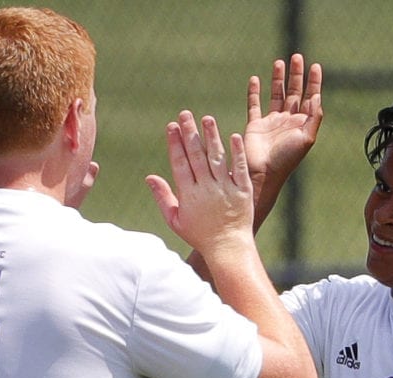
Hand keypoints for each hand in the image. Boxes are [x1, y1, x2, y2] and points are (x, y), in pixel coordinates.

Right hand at [146, 111, 253, 254]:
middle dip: (190, 133)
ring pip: (217, 159)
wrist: (228, 248)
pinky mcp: (243, 191)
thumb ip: (163, 197)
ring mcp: (225, 189)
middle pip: (196, 156)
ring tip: (207, 119)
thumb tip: (149, 177)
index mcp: (188, 195)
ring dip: (211, 137)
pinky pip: (239, 169)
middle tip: (185, 114)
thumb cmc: (200, 235)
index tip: (171, 126)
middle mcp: (206, 189)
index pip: (179, 163)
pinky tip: (233, 136)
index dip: (175, 144)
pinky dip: (237, 153)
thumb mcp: (176, 220)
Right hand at [244, 54, 322, 185]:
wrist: (264, 173)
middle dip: (296, 75)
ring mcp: (271, 122)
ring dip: (278, 79)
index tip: (315, 66)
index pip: (310, 98)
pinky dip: (254, 92)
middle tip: (298, 57)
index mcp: (302, 124)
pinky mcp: (255, 125)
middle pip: (294, 92)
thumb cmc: (287, 159)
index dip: (313, 82)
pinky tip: (256, 79)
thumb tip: (316, 96)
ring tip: (280, 62)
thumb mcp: (306, 138)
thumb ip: (313, 117)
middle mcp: (288, 121)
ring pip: (276, 95)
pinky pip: (254, 105)